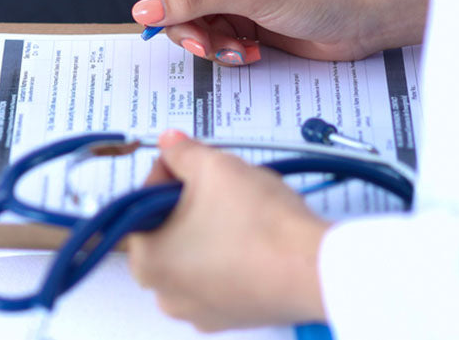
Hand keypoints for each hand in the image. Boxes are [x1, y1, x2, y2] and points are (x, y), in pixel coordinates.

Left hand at [126, 130, 329, 330]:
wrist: (316, 268)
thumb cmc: (263, 229)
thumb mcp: (214, 167)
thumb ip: (182, 151)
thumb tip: (171, 143)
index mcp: (148, 261)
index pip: (142, 204)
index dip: (168, 173)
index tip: (188, 164)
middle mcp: (166, 294)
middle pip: (167, 230)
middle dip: (189, 202)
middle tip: (217, 186)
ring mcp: (199, 310)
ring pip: (195, 254)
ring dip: (211, 228)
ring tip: (241, 210)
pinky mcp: (231, 316)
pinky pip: (220, 276)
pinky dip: (231, 256)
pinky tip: (252, 237)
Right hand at [130, 0, 429, 65]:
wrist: (363, 18)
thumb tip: (142, 11)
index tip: (161, 12)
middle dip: (182, 21)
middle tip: (202, 43)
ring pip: (184, 16)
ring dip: (204, 39)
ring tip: (234, 49)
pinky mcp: (236, 12)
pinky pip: (206, 32)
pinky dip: (220, 47)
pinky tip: (247, 51)